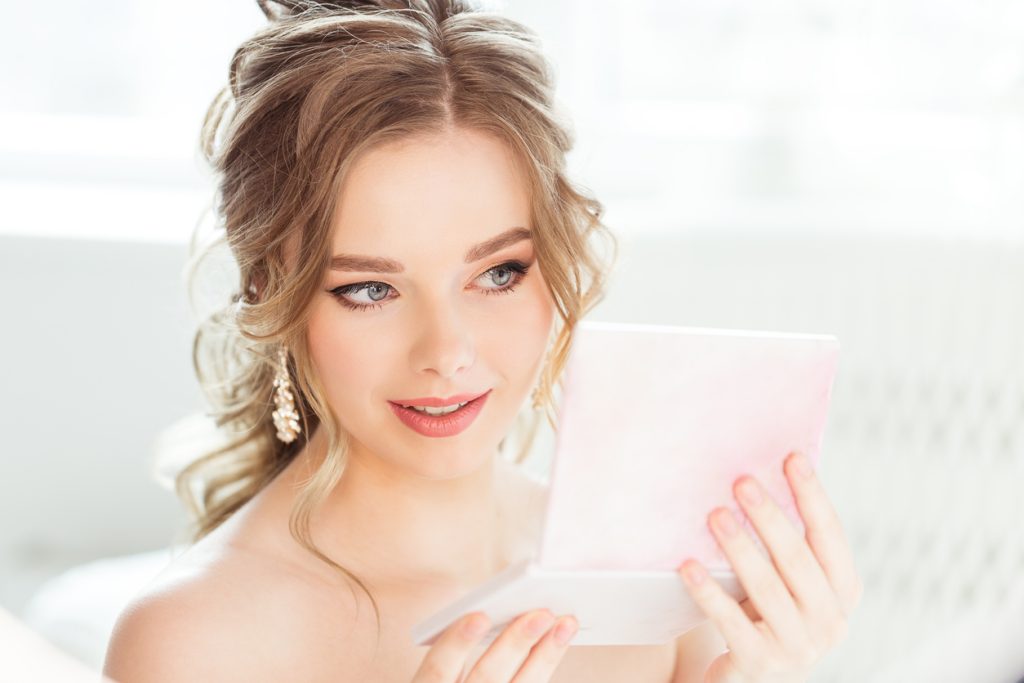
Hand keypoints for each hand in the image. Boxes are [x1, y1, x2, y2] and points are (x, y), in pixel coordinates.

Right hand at [412, 608, 577, 681]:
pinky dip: (545, 669)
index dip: (456, 643)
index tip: (479, 616)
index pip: (438, 670)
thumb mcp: (441, 675)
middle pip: (486, 678)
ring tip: (565, 625)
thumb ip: (455, 654)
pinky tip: (557, 646)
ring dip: (545, 656)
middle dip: (515, 644)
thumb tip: (494, 610)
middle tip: (542, 613)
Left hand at [677, 451, 862, 682]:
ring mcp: (799, 647)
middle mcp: (830, 621)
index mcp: (843, 591)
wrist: (755, 681)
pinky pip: (732, 622)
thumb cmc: (770, 614)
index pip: (830, 535)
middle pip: (797, 558)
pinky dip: (709, 593)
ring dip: (739, 548)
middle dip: (769, 517)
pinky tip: (688, 567)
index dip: (812, 496)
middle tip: (741, 482)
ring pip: (766, 588)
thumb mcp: (790, 582)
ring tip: (714, 515)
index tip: (791, 458)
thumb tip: (761, 474)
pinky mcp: (761, 665)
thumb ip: (787, 543)